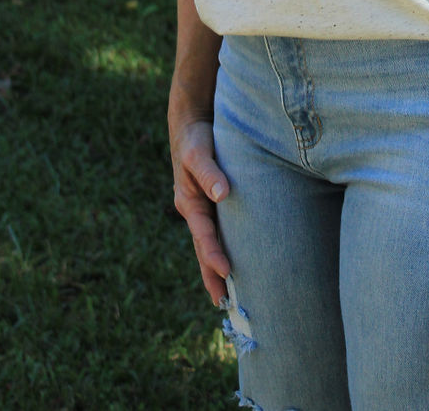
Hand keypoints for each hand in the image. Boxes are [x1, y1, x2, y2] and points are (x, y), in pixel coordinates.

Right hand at [168, 110, 231, 303]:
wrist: (193, 124)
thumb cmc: (196, 138)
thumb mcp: (199, 152)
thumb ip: (210, 172)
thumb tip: (222, 194)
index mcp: (189, 203)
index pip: (203, 236)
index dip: (213, 255)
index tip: (226, 272)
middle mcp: (196, 210)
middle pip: (204, 249)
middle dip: (212, 276)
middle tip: (225, 304)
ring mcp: (205, 209)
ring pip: (212, 243)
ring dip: (218, 268)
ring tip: (230, 296)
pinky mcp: (216, 204)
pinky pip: (221, 231)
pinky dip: (226, 248)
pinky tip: (239, 260)